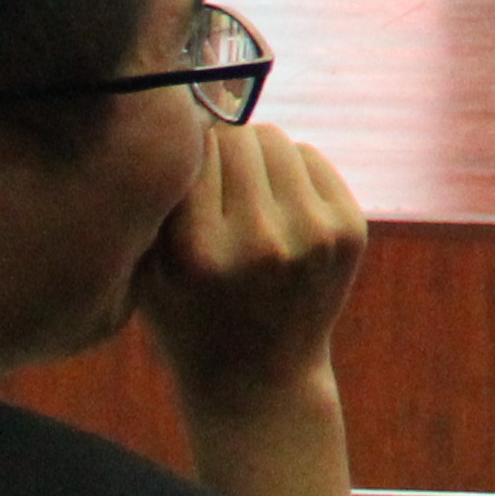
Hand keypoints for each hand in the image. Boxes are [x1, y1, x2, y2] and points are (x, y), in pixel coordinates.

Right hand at [133, 119, 369, 495]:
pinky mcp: (349, 230)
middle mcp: (260, 242)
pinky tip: (274, 206)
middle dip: (220, 148)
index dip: (183, 151)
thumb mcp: (145, 272)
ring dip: (255, 154)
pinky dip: (289, 170)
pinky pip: (311, 158)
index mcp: (199, 254)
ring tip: (241, 190)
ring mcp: (312, 235)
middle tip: (212, 178)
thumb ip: (153, 202)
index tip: (178, 163)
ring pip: (277, 140)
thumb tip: (173, 115)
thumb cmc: (186, 318)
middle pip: (238, 137)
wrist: (258, 380)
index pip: (194, 150)